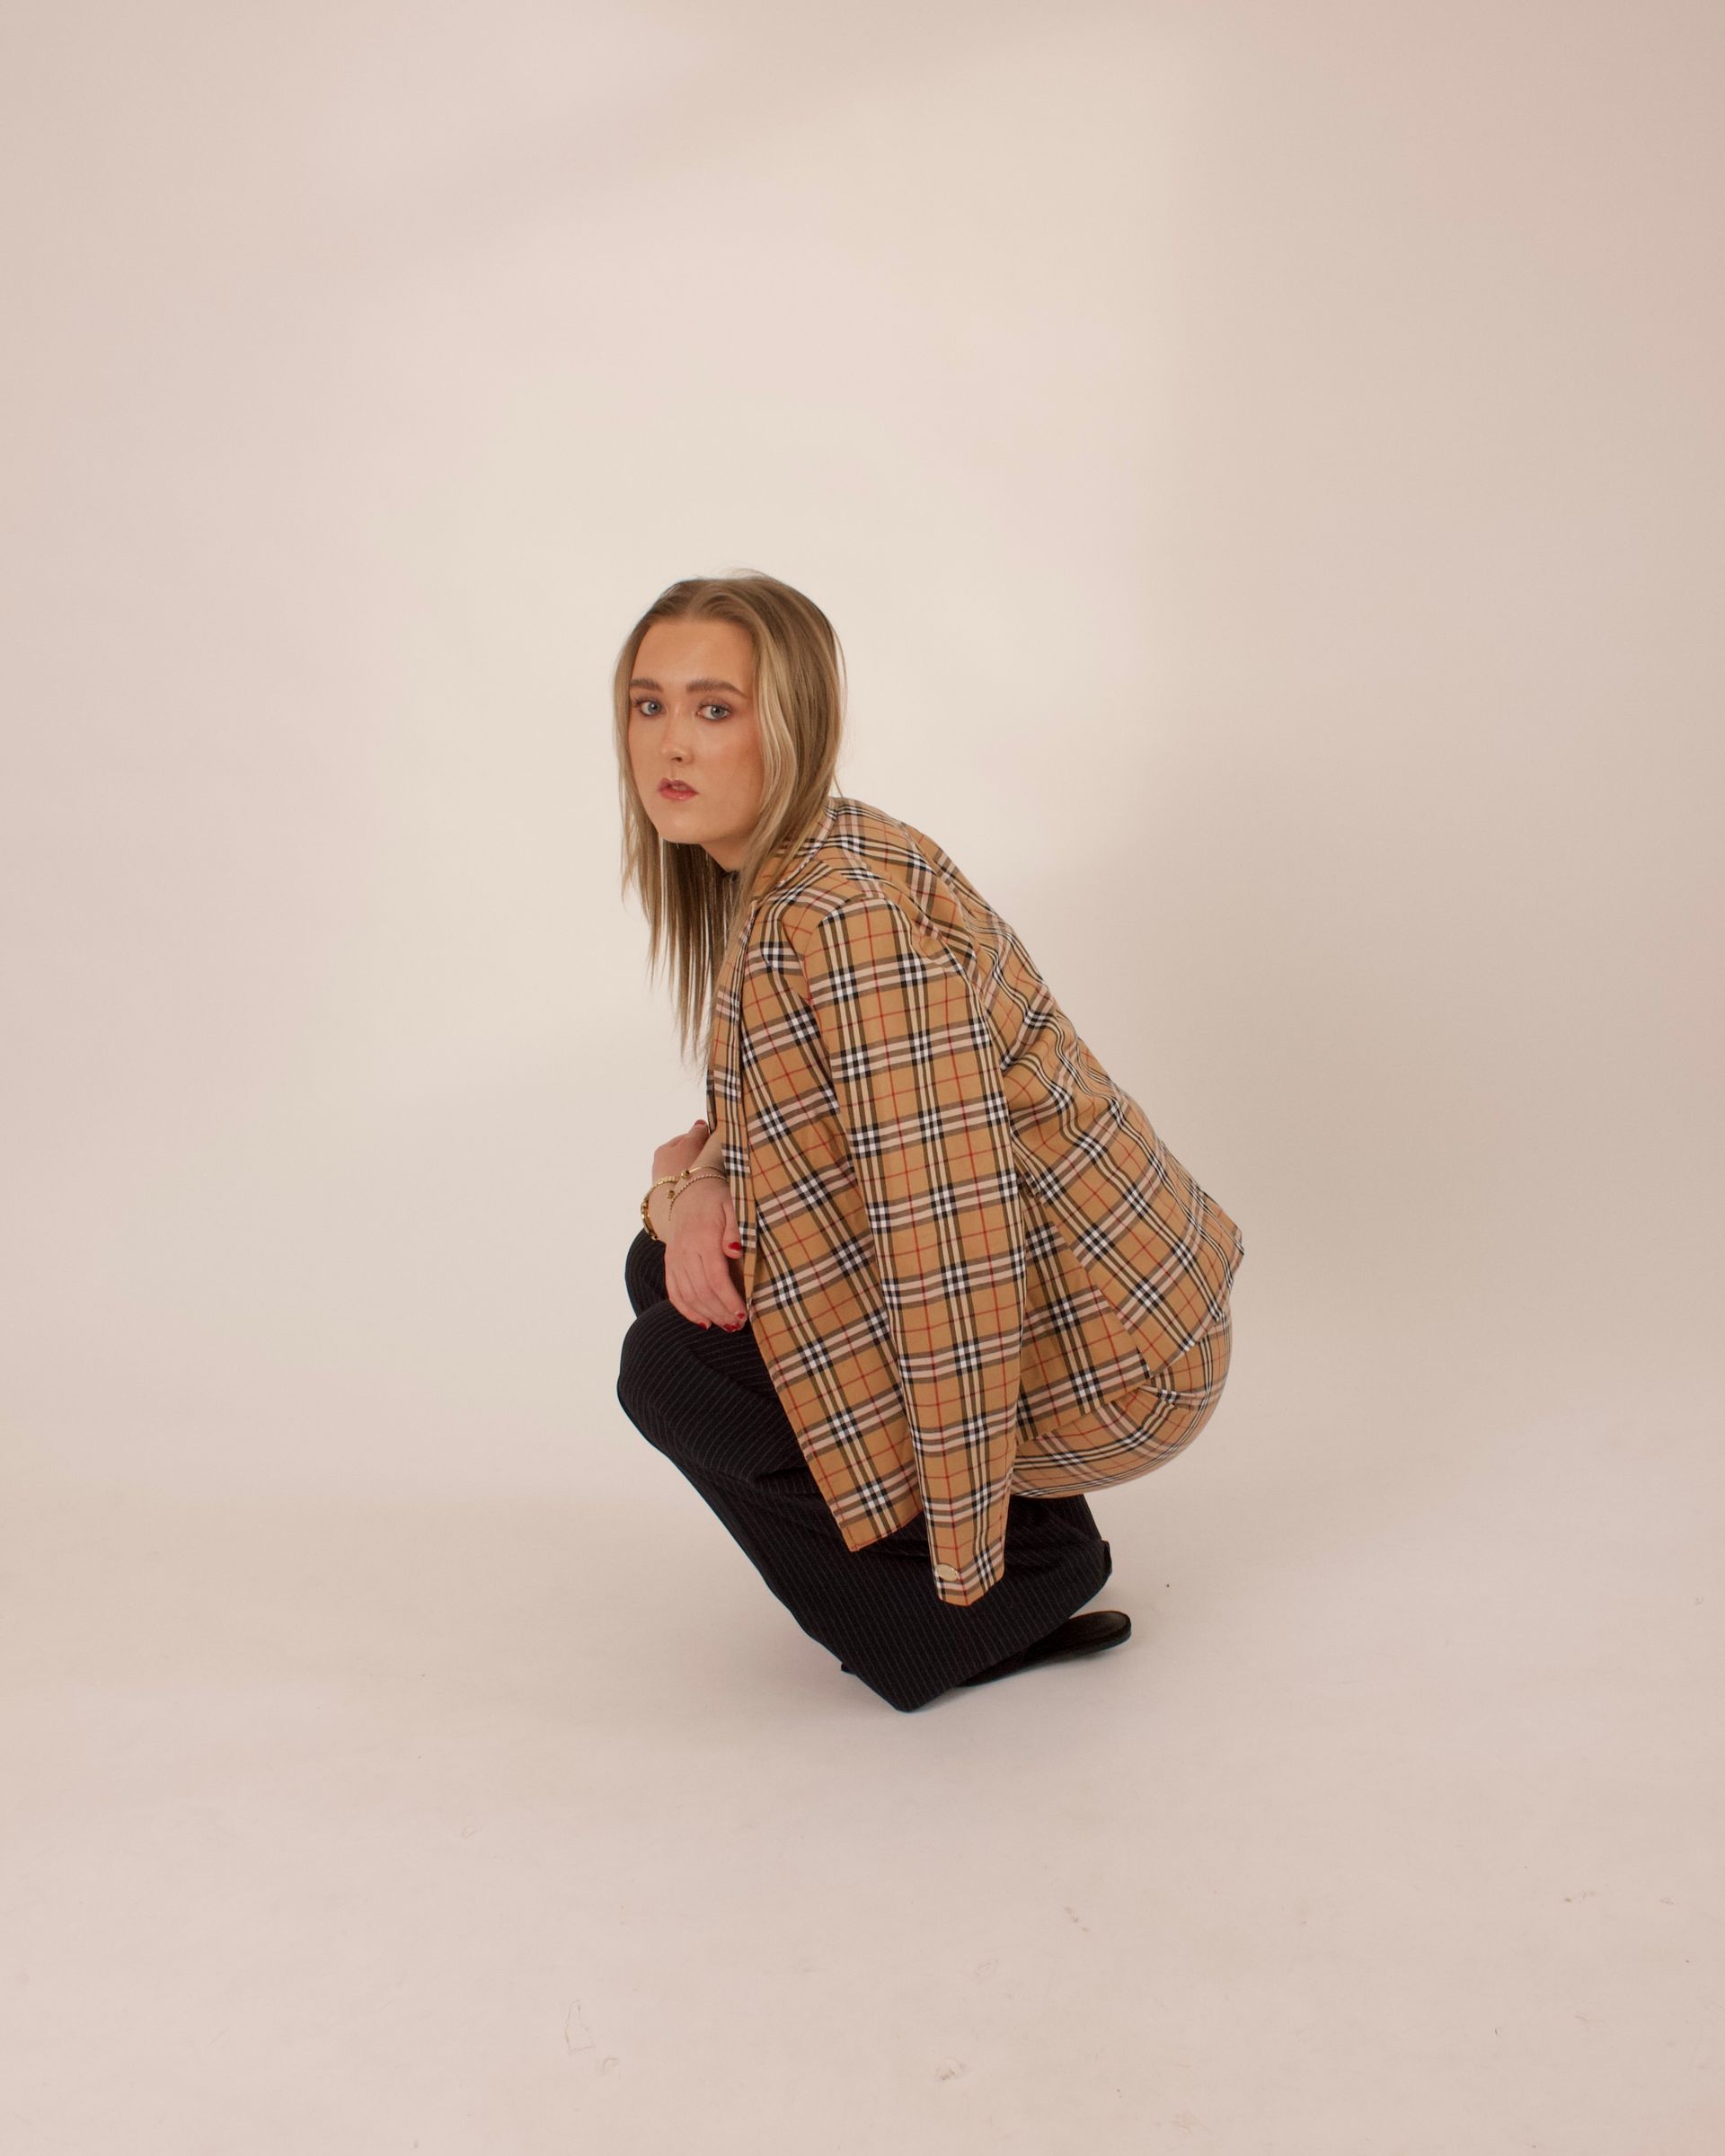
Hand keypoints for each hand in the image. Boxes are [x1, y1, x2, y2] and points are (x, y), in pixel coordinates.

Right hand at [650, 1120, 749, 1330]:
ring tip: (727, 1326)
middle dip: (721, 1311)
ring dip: (707, 1314)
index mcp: (703, 1237)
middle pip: (701, 1290)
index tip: (744, 1313)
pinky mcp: (670, 1264)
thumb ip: (735, 1229)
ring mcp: (674, 1259)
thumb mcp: (733, 1205)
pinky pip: (674, 1292)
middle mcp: (685, 1251)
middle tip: (739, 1325)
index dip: (729, 1298)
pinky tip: (703, 1323)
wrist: (690, 1192)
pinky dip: (687, 1311)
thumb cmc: (718, 1201)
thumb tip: (734, 1251)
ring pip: (687, 1295)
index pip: (715, 1276)